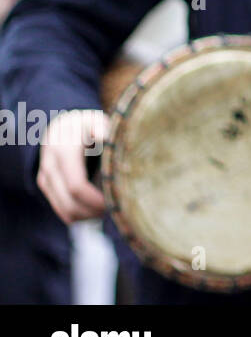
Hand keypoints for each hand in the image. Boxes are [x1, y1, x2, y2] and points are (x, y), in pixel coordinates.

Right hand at [37, 109, 107, 223]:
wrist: (60, 125)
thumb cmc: (85, 124)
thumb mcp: (94, 119)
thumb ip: (100, 127)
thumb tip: (104, 136)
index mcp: (64, 152)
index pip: (76, 186)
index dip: (95, 200)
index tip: (116, 202)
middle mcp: (51, 168)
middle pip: (70, 204)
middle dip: (94, 212)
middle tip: (117, 210)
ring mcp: (46, 179)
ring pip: (65, 211)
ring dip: (88, 216)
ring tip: (110, 209)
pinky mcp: (46, 187)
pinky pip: (62, 210)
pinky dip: (80, 215)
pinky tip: (98, 209)